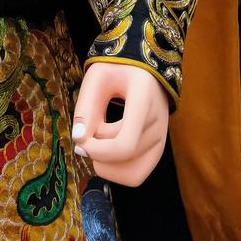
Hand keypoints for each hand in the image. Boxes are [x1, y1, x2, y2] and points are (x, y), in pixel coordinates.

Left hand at [71, 64, 169, 186]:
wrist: (145, 67)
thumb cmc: (118, 68)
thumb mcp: (96, 77)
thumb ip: (85, 107)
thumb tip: (79, 140)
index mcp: (144, 100)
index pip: (126, 144)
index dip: (98, 150)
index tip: (81, 139)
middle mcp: (158, 123)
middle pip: (125, 157)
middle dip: (98, 152)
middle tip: (88, 132)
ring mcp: (161, 139)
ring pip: (131, 172)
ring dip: (108, 164)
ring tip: (99, 141)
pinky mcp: (158, 149)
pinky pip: (137, 174)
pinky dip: (117, 170)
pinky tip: (106, 150)